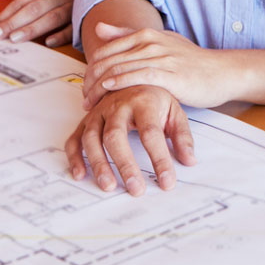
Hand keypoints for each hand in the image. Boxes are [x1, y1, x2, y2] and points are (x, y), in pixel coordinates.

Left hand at [0, 0, 73, 45]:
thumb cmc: (66, 3)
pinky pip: (73, 27)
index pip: (21, 2)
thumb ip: (27, 11)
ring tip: (15, 39)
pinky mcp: (86, 18)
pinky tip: (49, 43)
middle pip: (33, 9)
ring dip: (32, 28)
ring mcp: (74, 5)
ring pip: (51, 17)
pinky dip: (61, 34)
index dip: (4, 16)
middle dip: (13, 23)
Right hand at [63, 85, 196, 195]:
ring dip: (98, 163)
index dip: (159, 159)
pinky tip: (80, 175)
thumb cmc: (154, 98)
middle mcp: (117, 106)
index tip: (167, 182)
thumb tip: (189, 161)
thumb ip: (182, 136)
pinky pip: (75, 139)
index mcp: (143, 102)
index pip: (151, 134)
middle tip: (136, 189)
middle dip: (125, 164)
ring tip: (108, 186)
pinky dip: (75, 157)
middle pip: (116, 136)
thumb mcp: (174, 111)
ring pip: (92, 138)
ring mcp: (98, 113)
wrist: (131, 75)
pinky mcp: (86, 120)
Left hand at [81, 23, 236, 108]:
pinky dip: (119, 83)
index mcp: (146, 34)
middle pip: (108, 61)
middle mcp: (150, 42)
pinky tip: (109, 91)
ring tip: (90, 102)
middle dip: (90, 81)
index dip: (90, 69)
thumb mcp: (159, 42)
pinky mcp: (170, 74)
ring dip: (99, 87)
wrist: (221, 72)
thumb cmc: (190, 61)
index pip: (106, 50)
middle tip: (83, 98)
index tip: (85, 86)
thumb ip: (128, 35)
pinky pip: (137, 76)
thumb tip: (100, 28)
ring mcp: (160, 57)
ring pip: (119, 69)